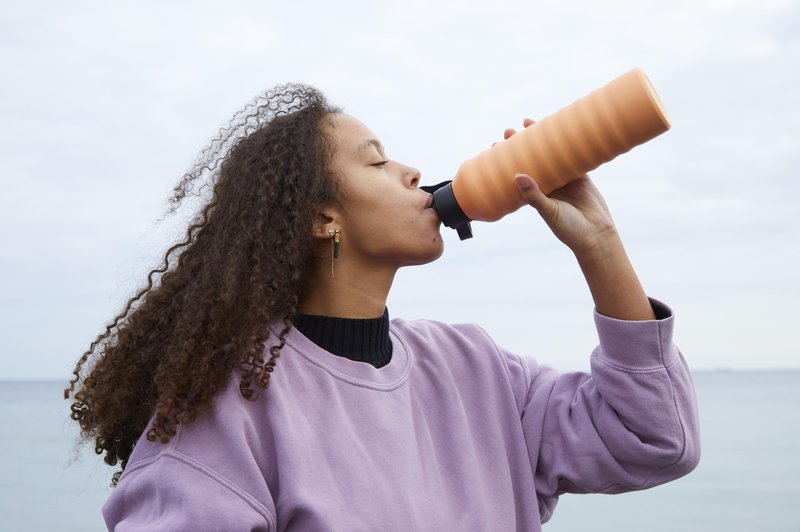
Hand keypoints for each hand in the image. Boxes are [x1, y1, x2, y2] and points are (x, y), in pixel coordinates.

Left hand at [500, 119, 618, 257]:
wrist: (596, 235)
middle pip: (531, 161)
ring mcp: (564, 179)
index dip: (506, 161)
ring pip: (550, 155)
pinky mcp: (580, 175)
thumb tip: (517, 175)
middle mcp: (548, 185)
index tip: (495, 148)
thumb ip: (534, 196)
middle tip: (508, 132)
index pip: (516, 174)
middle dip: (520, 146)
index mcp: (535, 195)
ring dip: (540, 140)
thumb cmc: (569, 229)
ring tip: (527, 123)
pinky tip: (558, 129)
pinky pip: (571, 156)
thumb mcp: (549, 212)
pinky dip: (565, 143)